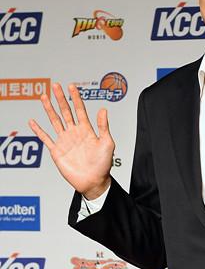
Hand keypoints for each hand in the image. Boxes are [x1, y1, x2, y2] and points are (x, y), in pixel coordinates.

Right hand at [29, 82, 113, 198]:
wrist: (94, 182)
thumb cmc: (103, 165)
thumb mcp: (107, 143)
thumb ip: (103, 126)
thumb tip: (103, 110)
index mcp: (87, 130)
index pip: (80, 110)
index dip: (75, 98)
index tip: (71, 86)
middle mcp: (75, 133)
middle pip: (66, 112)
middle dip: (60, 98)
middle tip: (56, 85)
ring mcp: (65, 141)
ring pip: (55, 121)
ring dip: (49, 109)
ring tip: (44, 97)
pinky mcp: (57, 151)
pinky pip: (45, 138)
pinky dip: (39, 130)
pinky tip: (33, 122)